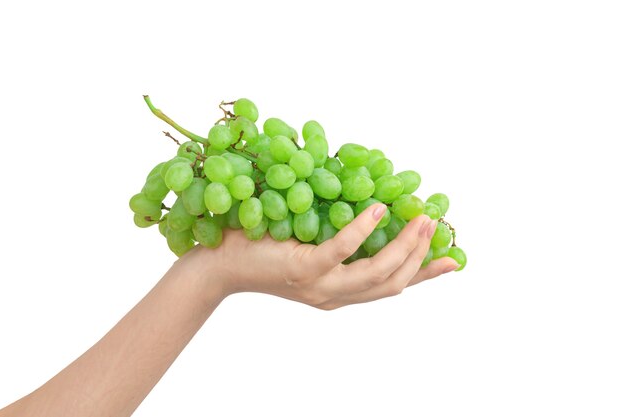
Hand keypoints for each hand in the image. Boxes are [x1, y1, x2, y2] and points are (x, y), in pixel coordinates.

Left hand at [182, 204, 459, 308]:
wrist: (216, 264)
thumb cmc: (260, 248)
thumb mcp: (307, 249)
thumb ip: (336, 242)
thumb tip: (365, 208)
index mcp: (338, 293)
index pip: (390, 288)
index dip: (424, 275)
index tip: (452, 260)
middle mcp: (334, 296)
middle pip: (392, 283)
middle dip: (419, 256)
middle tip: (435, 225)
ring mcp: (320, 286)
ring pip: (376, 273)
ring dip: (403, 246)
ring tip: (419, 218)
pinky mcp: (304, 268)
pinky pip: (342, 250)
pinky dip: (364, 230)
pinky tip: (378, 209)